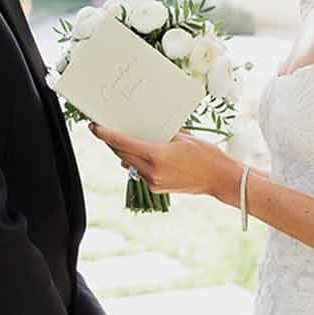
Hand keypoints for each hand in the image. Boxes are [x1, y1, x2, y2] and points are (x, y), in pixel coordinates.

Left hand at [89, 123, 239, 200]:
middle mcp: (151, 171)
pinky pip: (139, 172)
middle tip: (104, 129)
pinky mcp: (156, 188)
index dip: (105, 134)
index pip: (122, 142)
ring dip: (123, 151)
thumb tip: (147, 128)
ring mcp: (153, 182)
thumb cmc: (206, 154)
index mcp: (156, 155)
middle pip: (121, 153)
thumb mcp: (184, 137)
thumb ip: (162, 133)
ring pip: (129, 163)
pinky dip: (136, 161)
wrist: (219, 179)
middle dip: (111, 141)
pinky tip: (140, 153)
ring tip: (122, 139)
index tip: (94, 126)